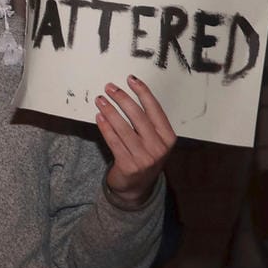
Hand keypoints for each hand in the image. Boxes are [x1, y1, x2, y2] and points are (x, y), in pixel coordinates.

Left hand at [95, 76, 174, 208]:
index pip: (155, 109)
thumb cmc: (144, 157)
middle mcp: (158, 147)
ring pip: (123, 128)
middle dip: (122, 99)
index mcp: (168, 137)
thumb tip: (128, 96)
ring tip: (100, 99)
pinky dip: (105, 127)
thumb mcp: (154, 141)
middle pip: (138, 116)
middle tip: (109, 87)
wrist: (137, 187)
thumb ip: (147, 123)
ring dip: (110, 111)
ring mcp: (144, 157)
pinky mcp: (128, 165)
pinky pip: (114, 141)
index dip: (143, 92)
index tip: (131, 79)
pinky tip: (99, 116)